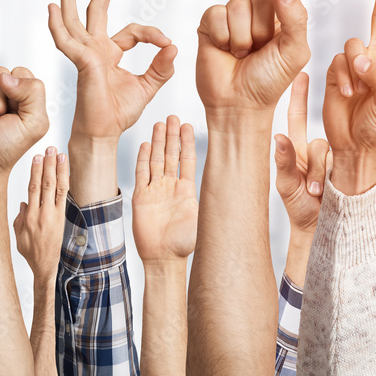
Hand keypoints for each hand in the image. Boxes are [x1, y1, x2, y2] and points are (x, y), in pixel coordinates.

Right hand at [14, 147, 69, 280]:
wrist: (45, 266)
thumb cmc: (31, 252)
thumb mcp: (18, 235)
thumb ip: (19, 217)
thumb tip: (23, 203)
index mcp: (28, 216)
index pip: (32, 188)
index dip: (35, 171)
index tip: (36, 157)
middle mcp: (42, 214)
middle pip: (45, 184)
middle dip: (47, 164)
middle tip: (49, 149)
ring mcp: (54, 216)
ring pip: (57, 188)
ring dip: (59, 169)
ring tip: (60, 154)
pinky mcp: (63, 218)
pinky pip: (65, 197)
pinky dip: (66, 182)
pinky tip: (67, 171)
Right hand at [48, 0, 175, 144]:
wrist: (104, 133)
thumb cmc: (120, 113)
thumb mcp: (147, 87)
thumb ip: (160, 68)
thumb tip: (173, 46)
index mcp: (111, 54)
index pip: (132, 32)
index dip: (151, 34)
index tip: (167, 42)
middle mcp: (96, 50)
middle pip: (98, 11)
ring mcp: (85, 54)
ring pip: (76, 19)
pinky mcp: (81, 62)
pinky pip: (67, 41)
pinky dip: (57, 25)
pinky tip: (52, 8)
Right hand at [131, 116, 198, 261]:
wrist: (164, 258)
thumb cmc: (184, 244)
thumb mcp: (203, 220)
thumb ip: (212, 203)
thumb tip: (235, 191)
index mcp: (186, 190)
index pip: (187, 160)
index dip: (186, 142)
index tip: (187, 125)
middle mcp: (170, 187)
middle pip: (170, 155)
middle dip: (172, 136)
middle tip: (173, 117)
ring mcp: (155, 191)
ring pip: (155, 160)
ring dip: (157, 142)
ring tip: (159, 124)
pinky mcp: (141, 198)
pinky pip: (141, 175)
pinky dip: (142, 159)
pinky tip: (145, 145)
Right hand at [196, 0, 310, 118]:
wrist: (238, 105)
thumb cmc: (270, 82)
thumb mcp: (295, 52)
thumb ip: (295, 19)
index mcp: (285, 12)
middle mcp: (260, 9)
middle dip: (263, 28)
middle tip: (260, 51)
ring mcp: (234, 15)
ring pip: (239, 7)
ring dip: (243, 37)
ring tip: (243, 55)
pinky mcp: (210, 23)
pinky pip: (217, 15)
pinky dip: (222, 37)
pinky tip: (224, 51)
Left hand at [274, 72, 329, 234]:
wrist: (318, 228)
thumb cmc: (298, 207)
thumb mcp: (287, 186)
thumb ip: (284, 162)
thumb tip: (278, 137)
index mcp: (297, 148)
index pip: (298, 116)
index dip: (300, 95)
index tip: (302, 74)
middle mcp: (314, 150)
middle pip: (319, 141)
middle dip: (316, 162)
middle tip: (311, 185)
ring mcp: (330, 161)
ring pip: (328, 154)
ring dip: (321, 174)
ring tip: (316, 193)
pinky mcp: (341, 170)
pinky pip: (338, 166)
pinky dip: (329, 177)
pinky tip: (325, 190)